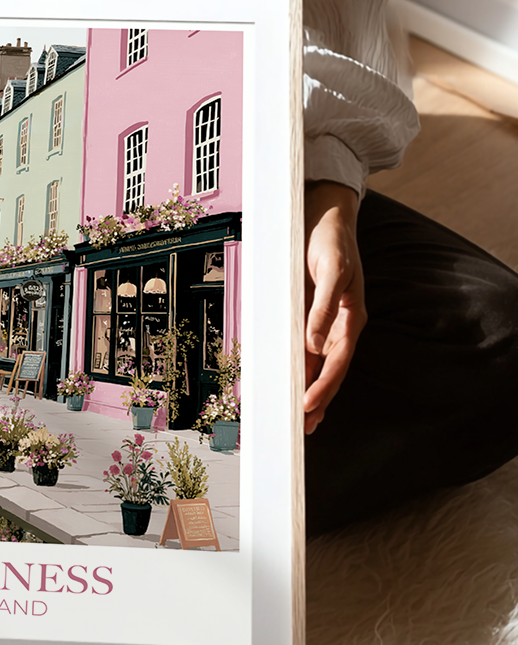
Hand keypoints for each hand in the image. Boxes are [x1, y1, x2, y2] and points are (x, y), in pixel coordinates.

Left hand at [303, 181, 366, 434]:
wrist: (325, 215)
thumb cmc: (331, 240)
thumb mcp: (332, 268)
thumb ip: (324, 306)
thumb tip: (314, 343)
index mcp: (351, 318)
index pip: (337, 362)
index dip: (323, 386)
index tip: (307, 406)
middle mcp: (340, 326)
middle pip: (328, 371)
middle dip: (317, 400)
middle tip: (302, 430)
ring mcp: (325, 323)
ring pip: (317, 366)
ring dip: (309, 391)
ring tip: (300, 421)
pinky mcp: (310, 316)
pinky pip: (304, 350)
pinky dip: (299, 370)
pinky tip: (292, 385)